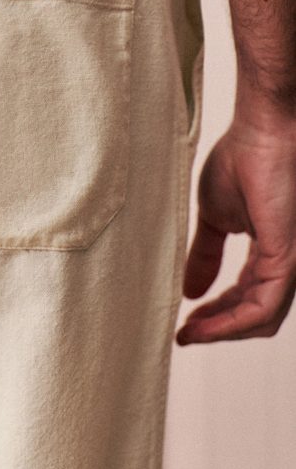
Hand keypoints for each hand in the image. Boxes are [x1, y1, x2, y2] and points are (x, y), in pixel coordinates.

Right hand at [176, 112, 295, 344]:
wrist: (258, 133)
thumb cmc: (241, 161)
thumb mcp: (213, 218)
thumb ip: (205, 256)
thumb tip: (189, 290)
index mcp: (268, 253)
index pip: (245, 298)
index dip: (215, 316)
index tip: (183, 324)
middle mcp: (283, 263)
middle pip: (254, 315)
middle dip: (217, 329)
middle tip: (184, 334)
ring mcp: (288, 263)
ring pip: (260, 319)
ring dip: (222, 331)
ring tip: (190, 333)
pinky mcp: (286, 258)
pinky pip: (262, 307)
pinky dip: (232, 322)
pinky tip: (204, 323)